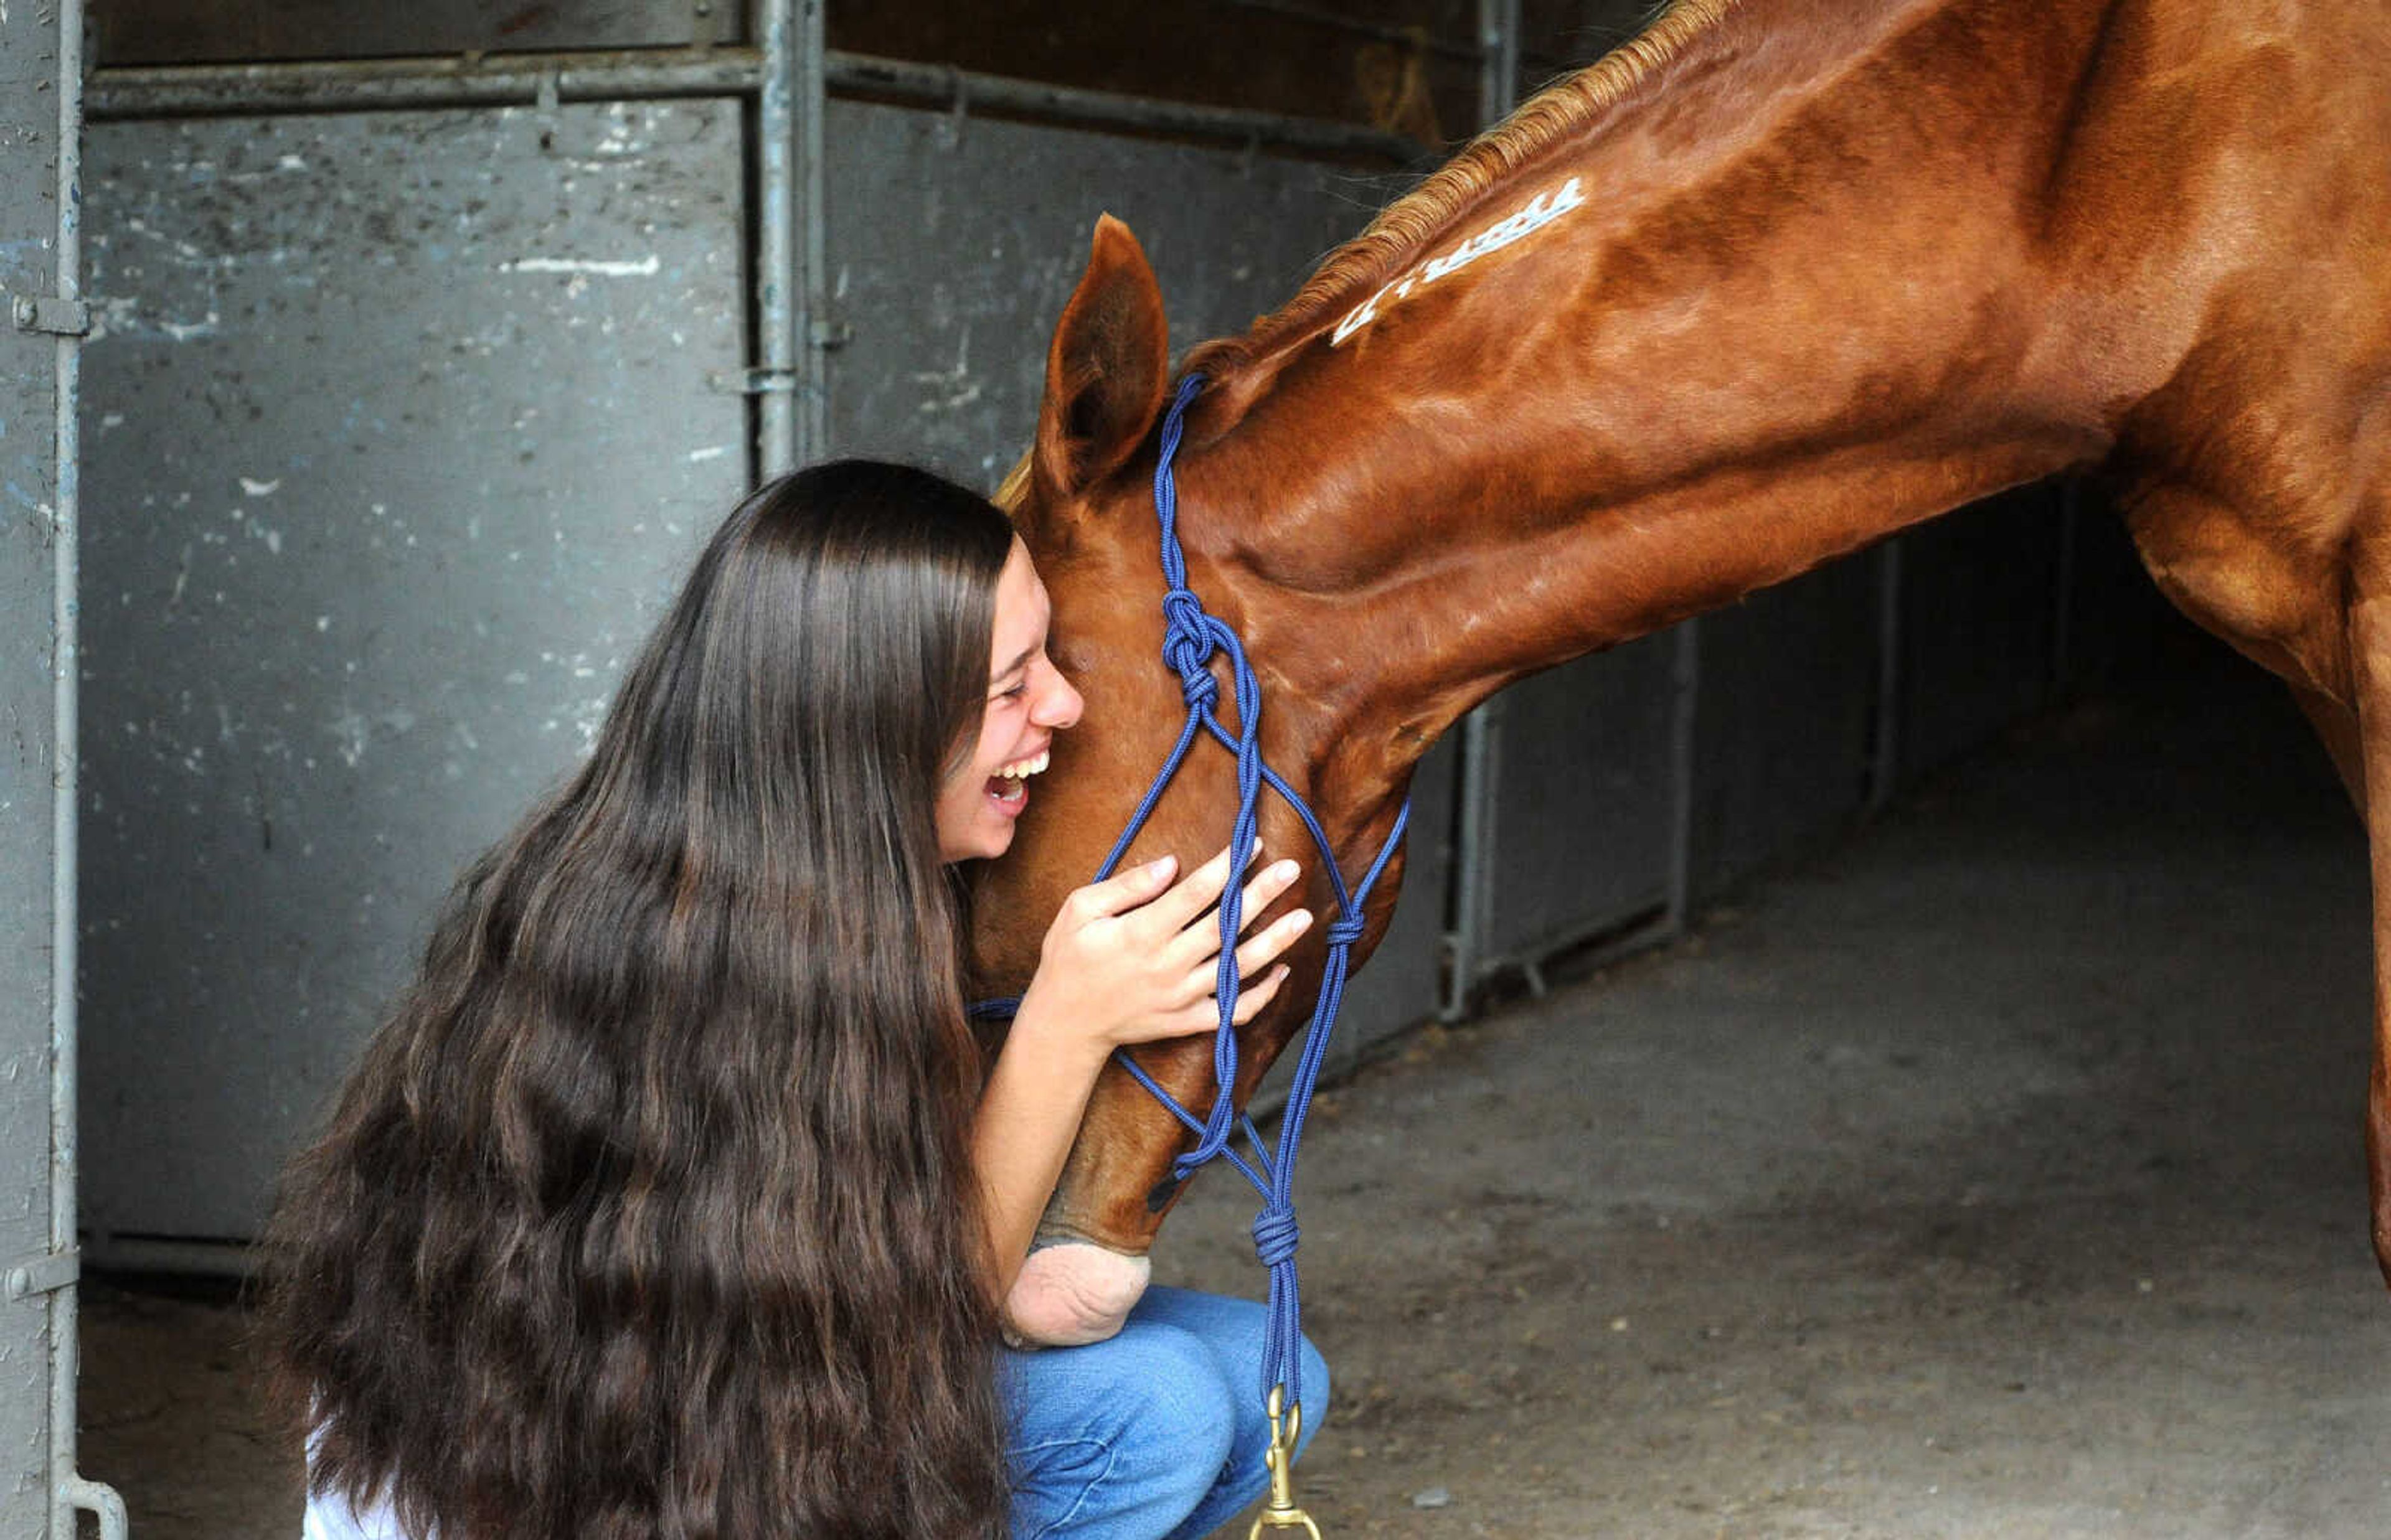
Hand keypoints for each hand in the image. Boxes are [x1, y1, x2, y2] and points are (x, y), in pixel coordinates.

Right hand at [1015, 842, 1310, 1059]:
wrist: (1065, 1024)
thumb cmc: (1069, 959)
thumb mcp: (1079, 910)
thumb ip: (1126, 886)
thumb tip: (1172, 864)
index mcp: (1140, 934)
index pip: (1195, 894)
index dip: (1226, 868)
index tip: (1251, 844)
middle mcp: (1166, 966)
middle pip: (1224, 927)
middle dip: (1261, 896)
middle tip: (1291, 870)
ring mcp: (1180, 998)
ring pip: (1237, 968)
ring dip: (1274, 943)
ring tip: (1303, 917)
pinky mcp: (1186, 1022)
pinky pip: (1232, 1011)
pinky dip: (1261, 995)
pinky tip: (1281, 971)